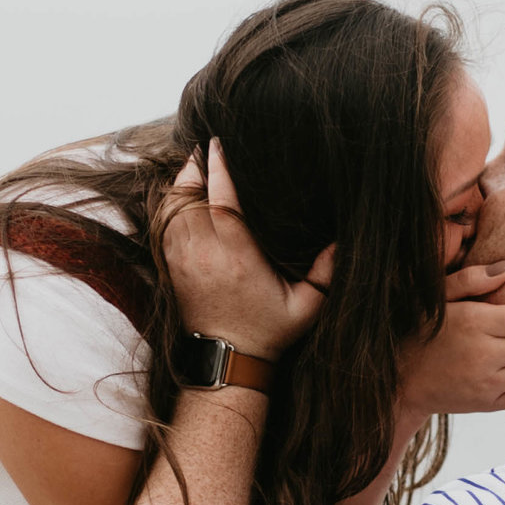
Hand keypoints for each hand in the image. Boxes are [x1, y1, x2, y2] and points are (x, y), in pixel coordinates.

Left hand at [157, 143, 332, 360]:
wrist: (227, 360)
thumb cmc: (268, 331)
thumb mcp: (306, 306)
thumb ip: (325, 274)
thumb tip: (340, 242)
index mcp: (239, 259)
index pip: (223, 203)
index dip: (219, 169)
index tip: (219, 143)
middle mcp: (206, 256)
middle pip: (191, 197)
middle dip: (196, 168)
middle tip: (207, 146)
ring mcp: (185, 261)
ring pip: (173, 208)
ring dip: (181, 183)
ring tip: (195, 162)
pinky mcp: (172, 267)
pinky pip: (164, 225)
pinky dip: (170, 204)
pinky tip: (182, 191)